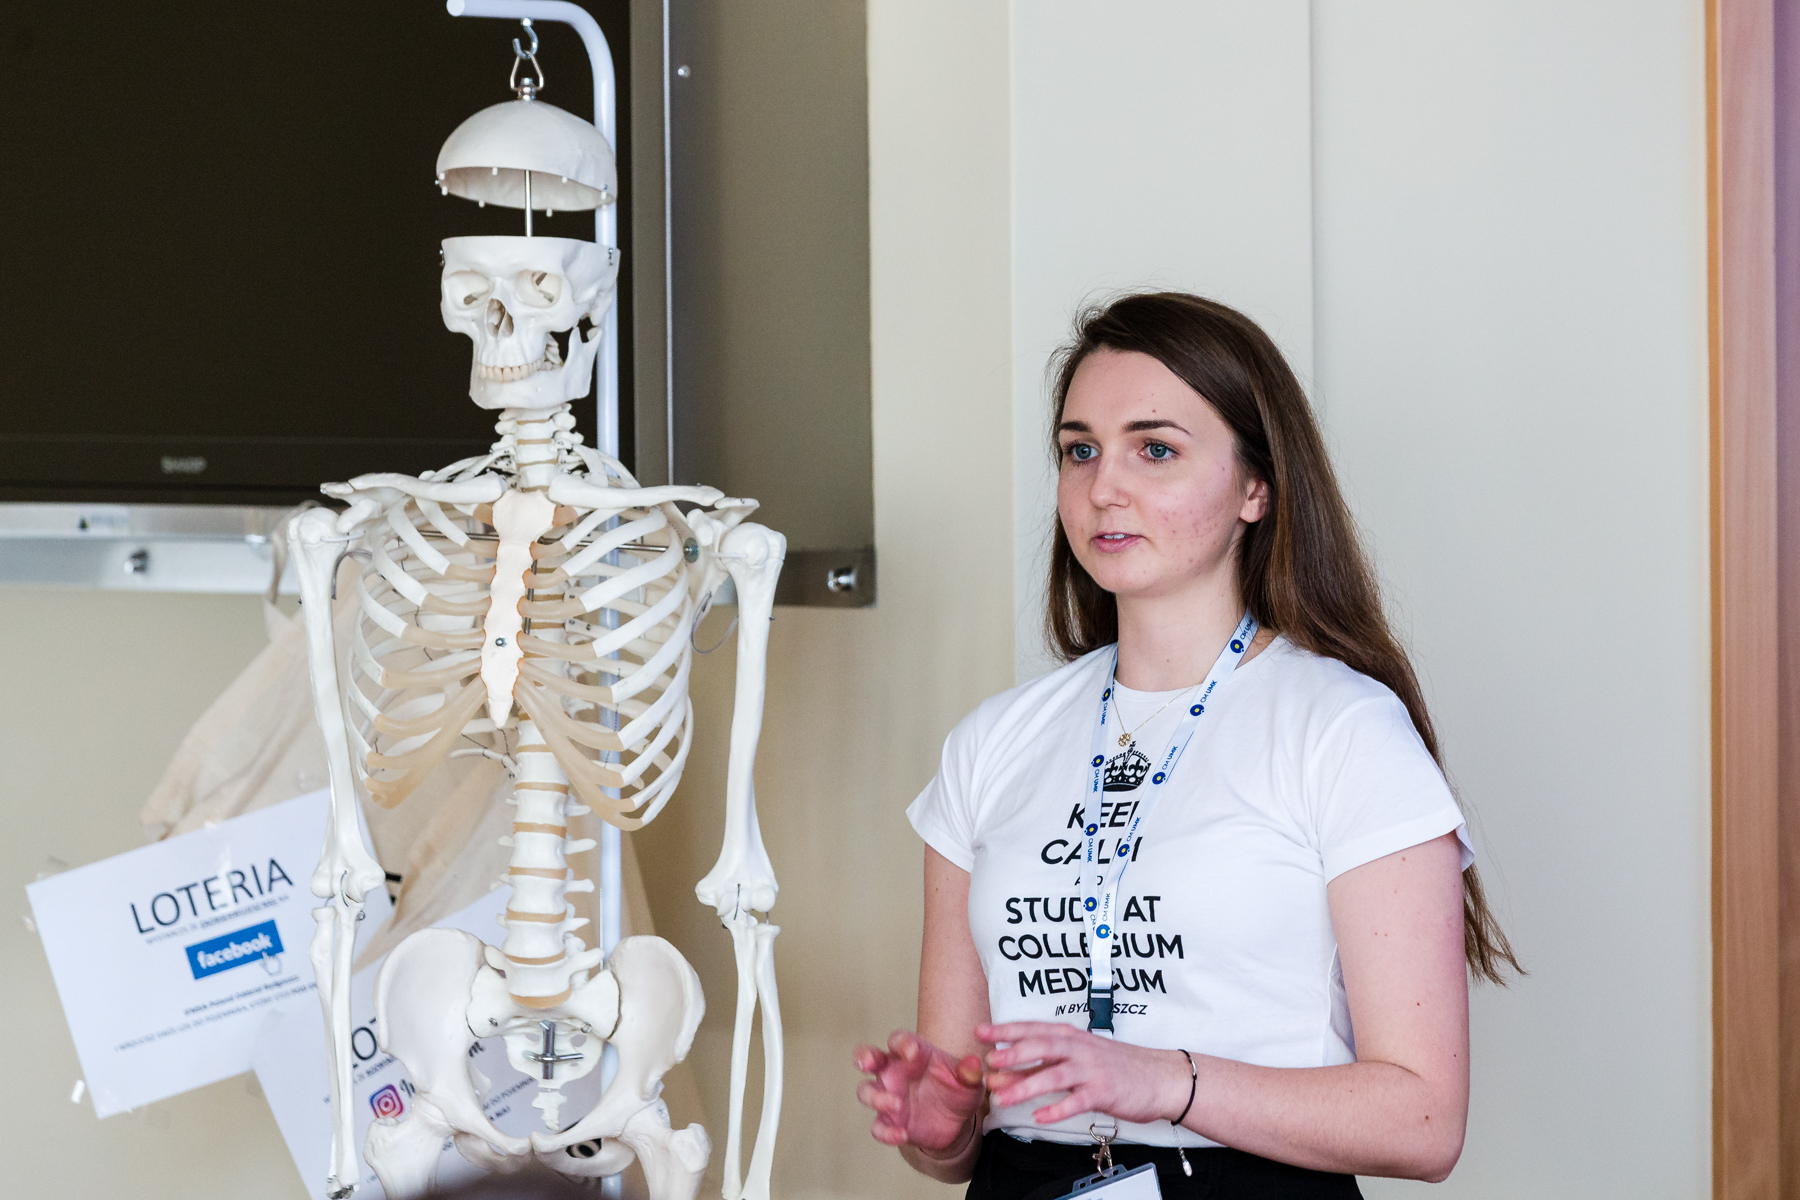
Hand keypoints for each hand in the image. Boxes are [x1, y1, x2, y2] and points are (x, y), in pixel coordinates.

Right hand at [854, 1030, 986, 1152]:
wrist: (957, 1122)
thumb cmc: (959, 1090)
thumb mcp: (970, 1081)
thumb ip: (970, 1072)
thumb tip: (973, 1064)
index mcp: (913, 1054)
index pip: (898, 1040)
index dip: (902, 1043)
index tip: (912, 1052)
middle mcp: (895, 1072)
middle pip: (868, 1057)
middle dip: (865, 1057)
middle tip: (869, 1063)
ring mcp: (889, 1096)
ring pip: (866, 1092)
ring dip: (876, 1097)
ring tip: (897, 1105)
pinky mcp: (891, 1122)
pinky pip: (878, 1126)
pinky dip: (886, 1131)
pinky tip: (903, 1134)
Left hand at [980, 1022, 1190, 1126]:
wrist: (1158, 1076)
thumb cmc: (1115, 1065)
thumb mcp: (1079, 1056)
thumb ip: (1045, 1062)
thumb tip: (1006, 1067)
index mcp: (1071, 1036)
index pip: (1034, 1029)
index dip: (1006, 1029)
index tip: (981, 1031)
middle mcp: (1079, 1049)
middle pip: (1041, 1047)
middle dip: (1013, 1053)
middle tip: (988, 1061)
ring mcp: (1091, 1070)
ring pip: (1054, 1075)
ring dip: (1026, 1086)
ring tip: (1002, 1098)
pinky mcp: (1103, 1092)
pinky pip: (1076, 1102)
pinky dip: (1057, 1109)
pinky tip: (1039, 1117)